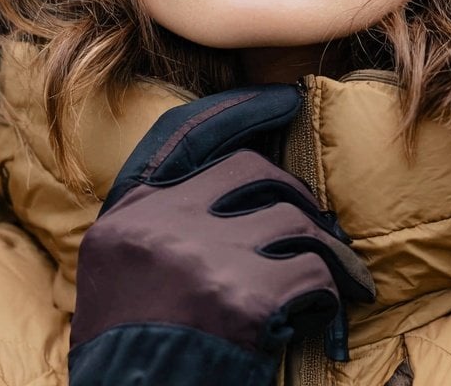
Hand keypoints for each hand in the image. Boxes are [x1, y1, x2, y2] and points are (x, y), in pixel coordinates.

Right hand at [68, 85, 375, 385]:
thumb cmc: (133, 352)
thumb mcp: (117, 271)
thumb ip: (161, 221)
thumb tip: (232, 181)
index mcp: (129, 214)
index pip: (186, 134)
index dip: (240, 110)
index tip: (284, 98)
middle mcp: (162, 224)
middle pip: (253, 172)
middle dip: (294, 195)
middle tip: (317, 227)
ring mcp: (203, 257)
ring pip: (294, 221)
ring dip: (321, 251)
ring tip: (333, 279)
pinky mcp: (244, 298)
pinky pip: (313, 274)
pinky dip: (328, 295)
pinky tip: (322, 318)